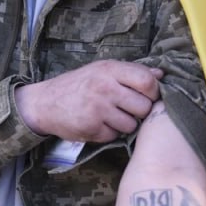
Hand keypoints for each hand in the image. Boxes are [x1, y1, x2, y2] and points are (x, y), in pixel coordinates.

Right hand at [15, 60, 163, 142]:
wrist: (44, 103)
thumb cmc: (77, 85)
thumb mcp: (101, 70)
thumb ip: (130, 71)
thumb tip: (161, 74)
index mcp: (109, 70)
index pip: (147, 81)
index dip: (153, 92)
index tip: (146, 96)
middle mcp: (104, 88)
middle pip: (144, 106)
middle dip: (138, 111)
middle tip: (125, 108)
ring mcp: (98, 109)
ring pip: (132, 124)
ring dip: (124, 124)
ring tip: (110, 116)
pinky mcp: (91, 128)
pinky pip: (115, 135)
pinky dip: (109, 132)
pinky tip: (97, 124)